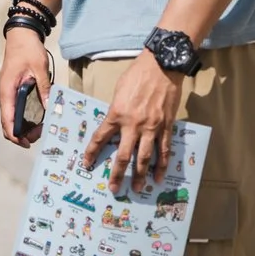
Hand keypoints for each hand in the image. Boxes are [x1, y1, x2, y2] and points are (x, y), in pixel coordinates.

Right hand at [0, 27, 53, 147]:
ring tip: (41, 129)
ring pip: (11, 117)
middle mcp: (4, 94)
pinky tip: (38, 118)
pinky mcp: (12, 90)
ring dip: (23, 126)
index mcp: (7, 91)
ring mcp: (7, 92)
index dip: (15, 135)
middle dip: (21, 134)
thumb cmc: (28, 50)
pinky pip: (15, 109)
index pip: (7, 120)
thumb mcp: (40, 68)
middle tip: (39, 136)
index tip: (27, 143)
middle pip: (7, 122)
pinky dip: (24, 118)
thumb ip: (44, 88)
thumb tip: (50, 107)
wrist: (21, 35)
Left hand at [84, 52, 187, 191]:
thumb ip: (116, 110)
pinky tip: (160, 176)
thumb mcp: (118, 91)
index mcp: (117, 114)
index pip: (101, 138)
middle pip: (123, 155)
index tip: (87, 164)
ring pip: (145, 157)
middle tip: (114, 188)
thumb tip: (115, 123)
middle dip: (118, 174)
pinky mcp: (167, 126)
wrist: (161, 66)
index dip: (93, 152)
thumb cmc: (137, 75)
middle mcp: (133, 124)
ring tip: (139, 189)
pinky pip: (164, 150)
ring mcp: (152, 127)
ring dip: (141, 175)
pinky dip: (162, 164)